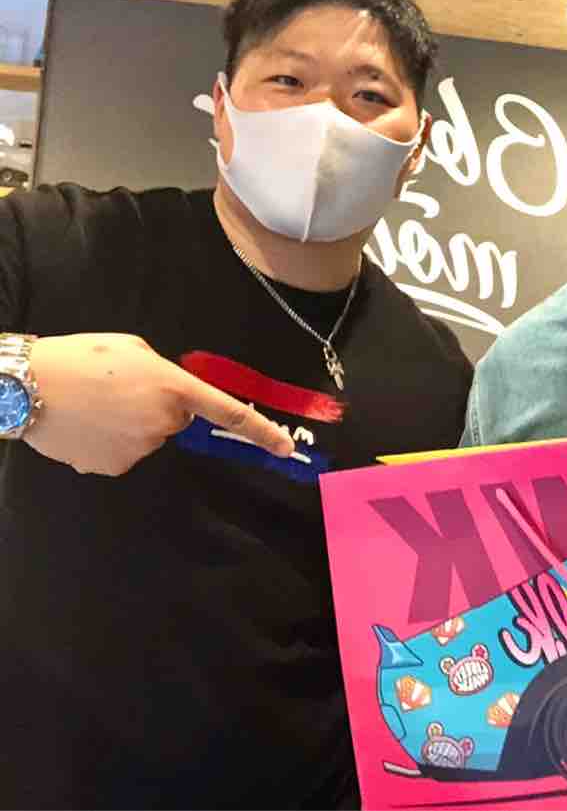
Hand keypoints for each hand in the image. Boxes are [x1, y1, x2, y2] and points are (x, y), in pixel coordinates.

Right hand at [26, 333, 293, 475]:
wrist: (28, 385)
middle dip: (159, 407)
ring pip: (148, 437)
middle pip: (176, 420)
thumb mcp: (134, 351)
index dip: (261, 433)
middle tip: (121, 389)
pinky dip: (109, 441)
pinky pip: (124, 452)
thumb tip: (174, 398)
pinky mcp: (114, 467)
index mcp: (174, 388)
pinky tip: (86, 423)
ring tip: (96, 402)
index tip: (286, 449)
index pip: (229, 413)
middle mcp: (163, 422)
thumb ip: (166, 375)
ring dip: (131, 423)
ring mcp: (139, 449)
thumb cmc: (82, 357)